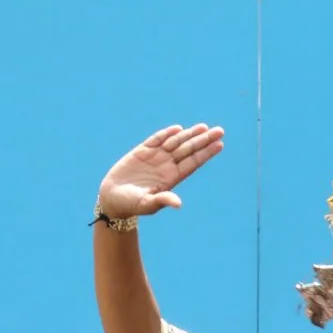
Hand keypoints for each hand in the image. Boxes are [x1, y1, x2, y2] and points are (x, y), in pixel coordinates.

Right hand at [96, 124, 223, 219]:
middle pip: (189, 150)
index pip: (193, 163)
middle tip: (219, 131)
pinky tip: (177, 129)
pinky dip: (165, 134)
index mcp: (172, 178)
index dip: (206, 153)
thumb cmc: (131, 205)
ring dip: (188, 134)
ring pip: (175, 143)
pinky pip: (155, 140)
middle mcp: (166, 166)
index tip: (220, 144)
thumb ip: (162, 200)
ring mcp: (155, 158)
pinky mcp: (140, 152)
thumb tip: (178, 204)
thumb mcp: (147, 204)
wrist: (113, 198)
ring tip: (203, 127)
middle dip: (203, 140)